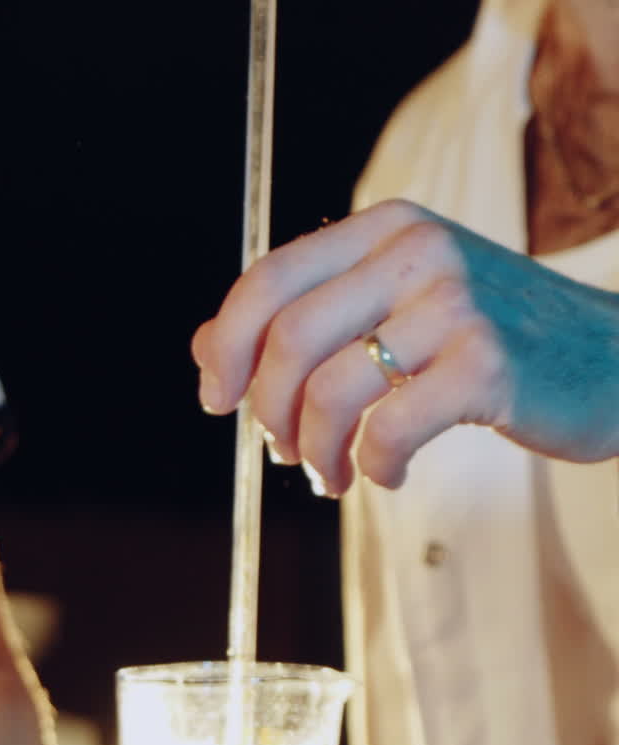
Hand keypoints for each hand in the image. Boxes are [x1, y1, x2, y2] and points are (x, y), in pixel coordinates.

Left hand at [191, 198, 618, 494]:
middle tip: (287, 453)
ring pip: (330, 391)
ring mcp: (456, 302)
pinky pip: (389, 430)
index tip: (217, 402)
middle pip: (287, 342)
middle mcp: (417, 250)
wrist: (614, 359)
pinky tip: (386, 475)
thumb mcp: (392, 308)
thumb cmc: (488, 341)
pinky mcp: (489, 362)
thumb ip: (304, 317)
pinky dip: (373, 467)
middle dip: (269, 415)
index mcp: (384, 229)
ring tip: (333, 478)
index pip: (267, 281)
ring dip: (316, 454)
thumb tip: (203, 347)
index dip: (225, 349)